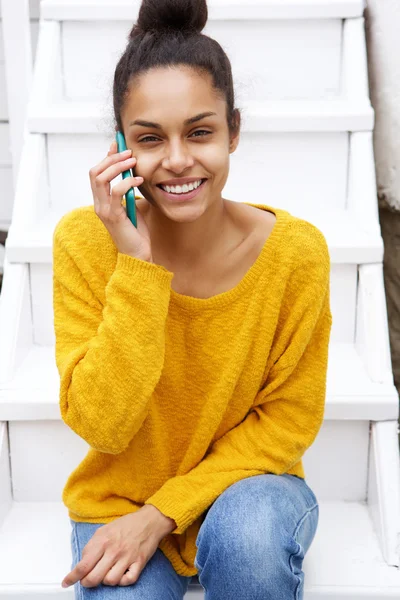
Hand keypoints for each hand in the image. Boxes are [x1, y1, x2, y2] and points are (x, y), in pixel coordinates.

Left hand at [62, 506, 174, 588]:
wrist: (149, 520)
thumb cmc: (126, 525)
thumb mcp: (104, 530)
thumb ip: (92, 546)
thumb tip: (83, 562)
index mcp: (103, 541)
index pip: (83, 565)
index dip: (72, 577)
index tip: (66, 582)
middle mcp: (114, 550)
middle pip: (93, 578)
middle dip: (87, 582)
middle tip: (87, 580)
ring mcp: (127, 557)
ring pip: (110, 581)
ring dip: (106, 580)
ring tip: (107, 573)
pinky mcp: (139, 562)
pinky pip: (128, 581)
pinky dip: (123, 582)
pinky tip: (121, 575)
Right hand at [89, 140, 152, 260]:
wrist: (138, 254)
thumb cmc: (137, 232)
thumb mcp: (133, 207)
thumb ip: (129, 192)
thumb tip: (134, 173)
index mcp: (101, 201)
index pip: (96, 173)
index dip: (105, 157)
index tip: (117, 145)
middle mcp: (98, 204)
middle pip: (95, 172)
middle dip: (111, 158)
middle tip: (128, 152)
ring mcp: (103, 210)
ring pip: (101, 179)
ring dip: (117, 166)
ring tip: (133, 162)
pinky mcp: (113, 216)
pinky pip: (116, 192)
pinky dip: (127, 182)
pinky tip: (139, 180)